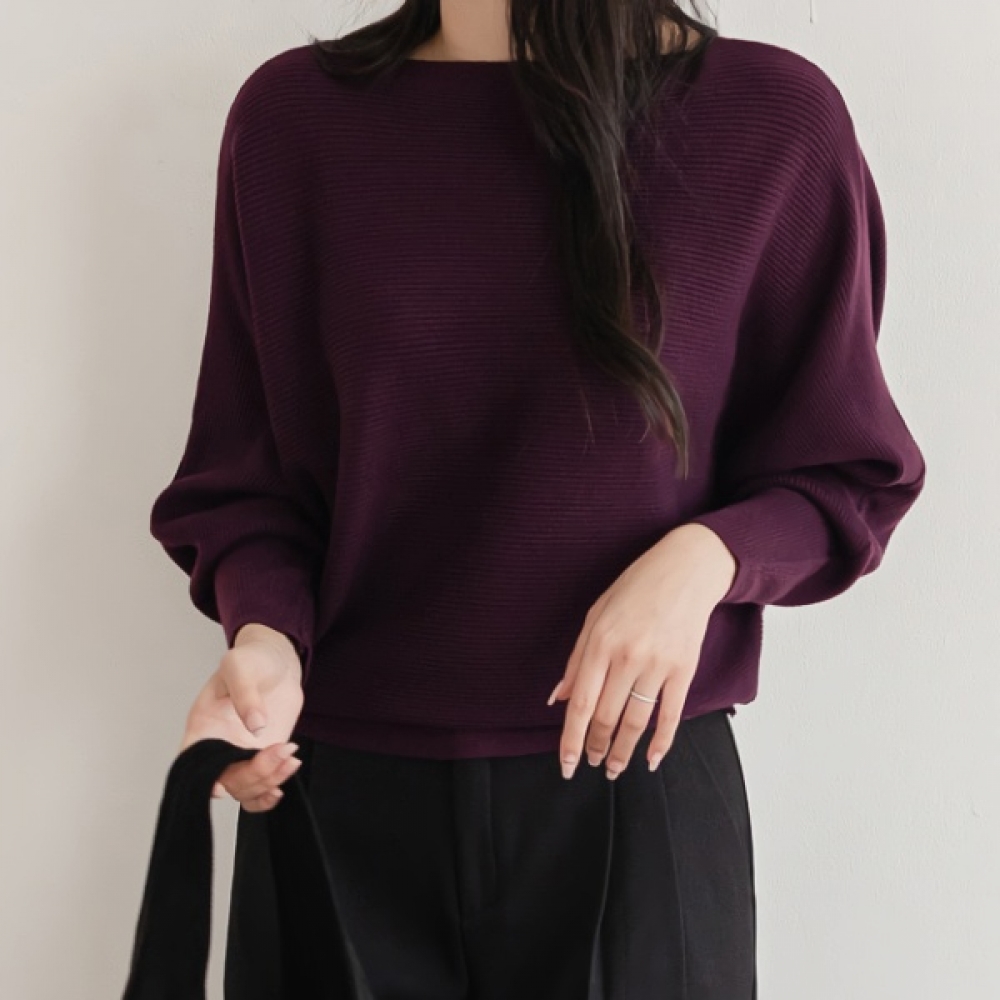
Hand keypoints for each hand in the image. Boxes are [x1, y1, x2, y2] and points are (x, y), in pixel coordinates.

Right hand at [178, 623, 305, 811]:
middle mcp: (218, 747)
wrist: (278, 661)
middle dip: (254, 775)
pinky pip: (260, 788)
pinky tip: (285, 777)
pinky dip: (270, 793)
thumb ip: (245, 694)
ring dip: (267, 783)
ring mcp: (241, 755)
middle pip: (225, 781)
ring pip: (245, 790)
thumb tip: (255, 726)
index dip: (208, 777)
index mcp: (203, 728)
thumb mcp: (240, 666)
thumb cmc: (251, 659)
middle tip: (280, 750)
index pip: (193, 765)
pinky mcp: (263, 758)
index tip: (233, 769)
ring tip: (290, 758)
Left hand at [548, 523, 735, 779]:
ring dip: (623, 751)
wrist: (685, 569)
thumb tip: (560, 698)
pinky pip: (671, 714)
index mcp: (600, 643)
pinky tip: (651, 759)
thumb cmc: (636, 589)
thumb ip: (577, 660)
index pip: (582, 705)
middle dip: (596, 747)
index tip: (567, 765)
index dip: (571, 740)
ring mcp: (658, 664)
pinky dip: (661, 742)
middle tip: (591, 763)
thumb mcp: (596, 616)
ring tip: (615, 768)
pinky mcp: (684, 668)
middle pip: (608, 718)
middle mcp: (627, 657)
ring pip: (637, 721)